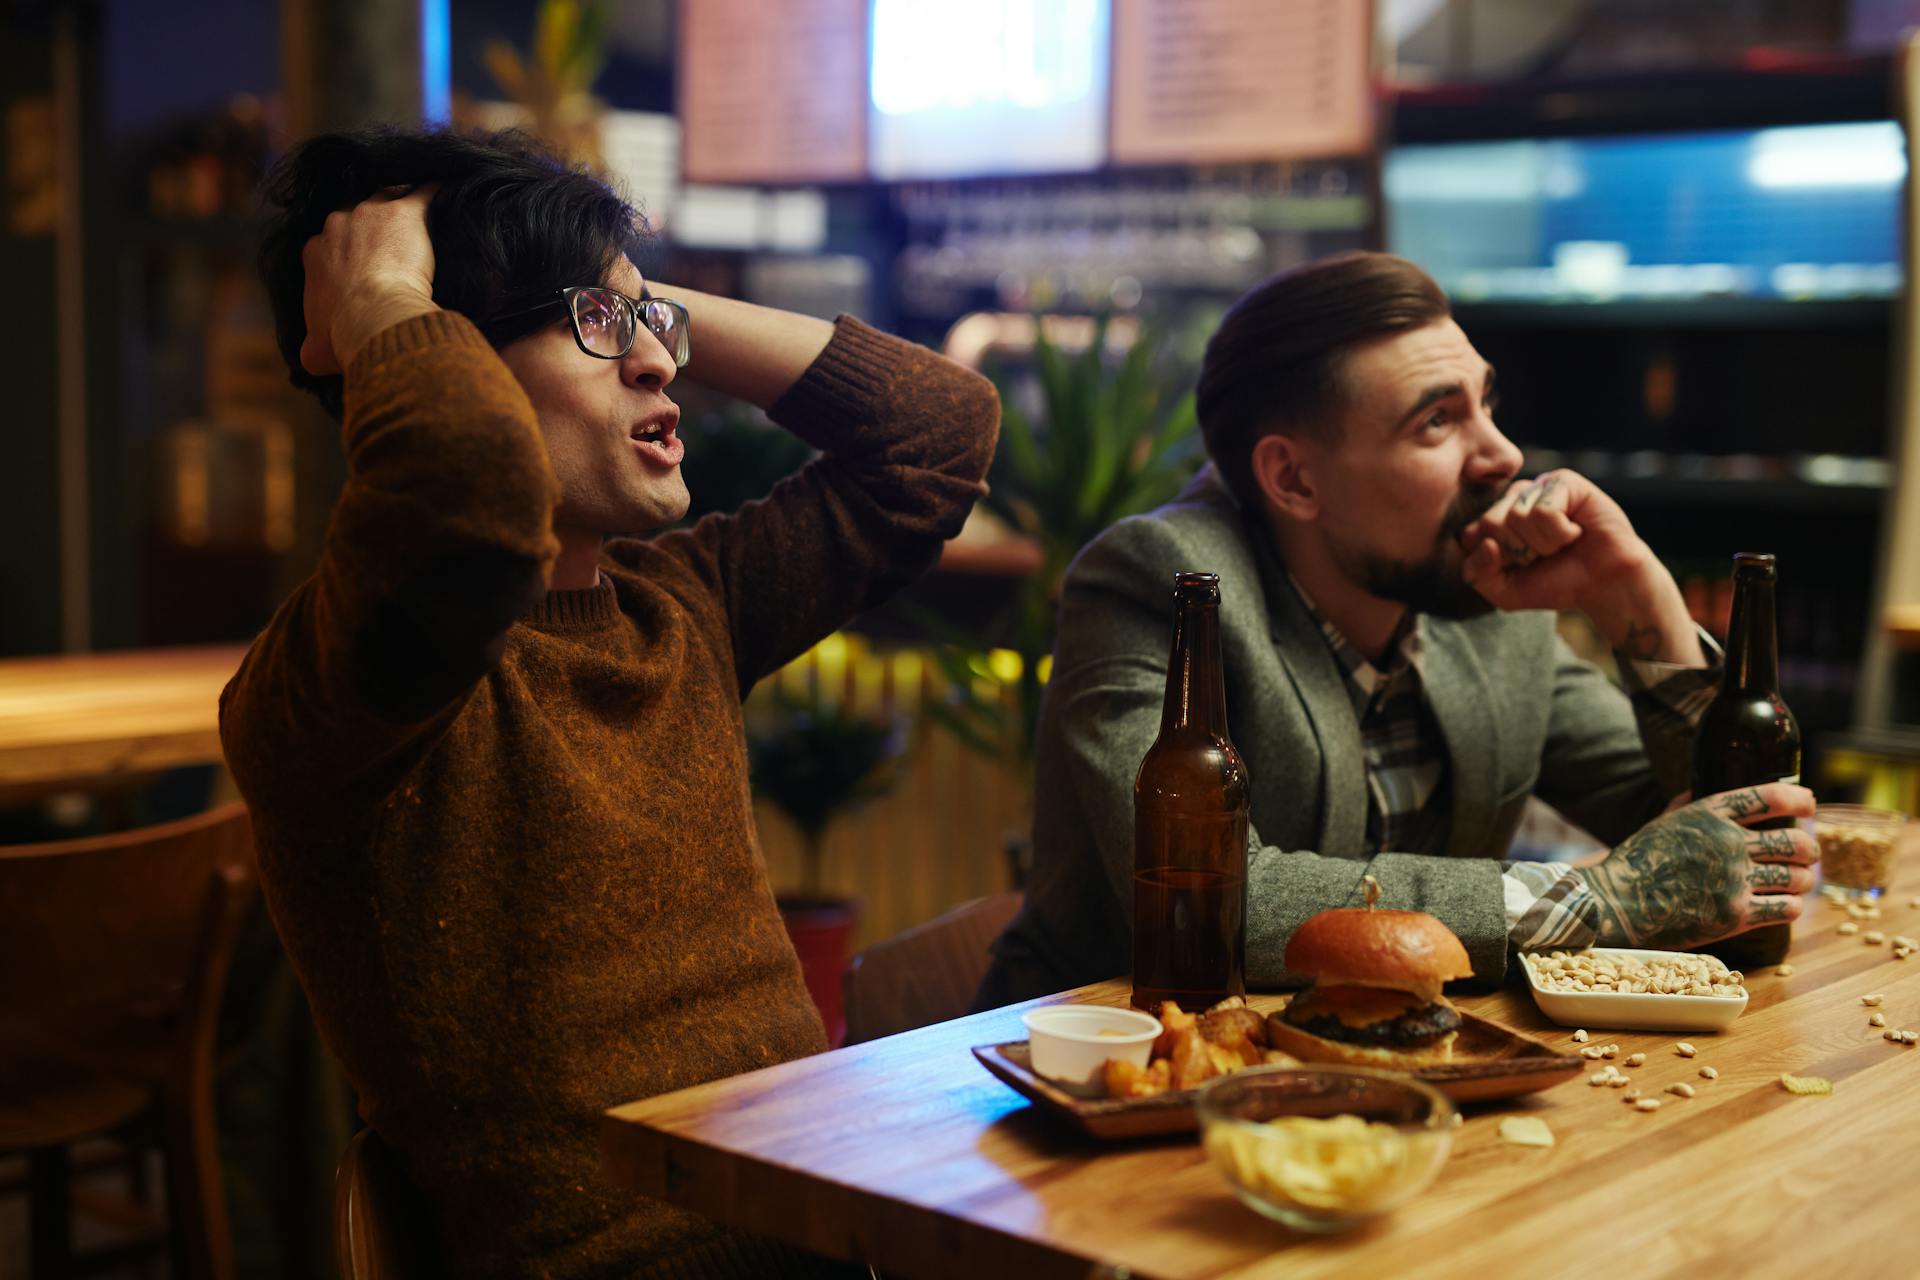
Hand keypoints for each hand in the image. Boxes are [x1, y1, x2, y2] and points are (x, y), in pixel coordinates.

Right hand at [299, 185, 438, 375]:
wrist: (374, 317)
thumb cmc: (344, 334)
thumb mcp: (317, 349)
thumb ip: (312, 348)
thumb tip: (311, 358)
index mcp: (315, 253)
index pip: (331, 244)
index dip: (347, 255)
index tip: (362, 271)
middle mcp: (337, 225)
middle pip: (356, 216)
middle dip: (370, 228)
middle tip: (390, 247)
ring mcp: (371, 213)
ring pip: (386, 198)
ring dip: (398, 206)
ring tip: (418, 219)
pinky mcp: (405, 212)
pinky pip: (424, 194)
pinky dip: (436, 193)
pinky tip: (448, 194)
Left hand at [1461, 470, 1702, 663]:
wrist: (1605, 584)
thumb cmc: (1556, 583)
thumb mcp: (1505, 591)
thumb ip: (1477, 573)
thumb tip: (1486, 543)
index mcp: (1493, 522)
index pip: (1468, 537)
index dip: (1495, 562)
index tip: (1520, 568)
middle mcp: (1511, 500)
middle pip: (1489, 524)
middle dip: (1519, 552)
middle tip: (1545, 555)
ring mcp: (1536, 487)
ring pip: (1516, 517)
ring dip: (1544, 543)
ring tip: (1562, 543)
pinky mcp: (1563, 481)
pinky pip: (1543, 511)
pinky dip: (1560, 532)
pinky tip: (1576, 531)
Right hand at [1584, 782, 1816, 949]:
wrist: (1619, 903)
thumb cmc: (1638, 861)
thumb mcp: (1661, 822)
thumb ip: (1687, 804)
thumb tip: (1698, 787)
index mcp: (1710, 815)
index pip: (1770, 797)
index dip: (1798, 799)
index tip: (1809, 803)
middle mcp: (1728, 844)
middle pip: (1794, 842)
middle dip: (1809, 848)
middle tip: (1808, 853)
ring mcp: (1734, 880)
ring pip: (1796, 877)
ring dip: (1804, 879)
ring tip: (1799, 881)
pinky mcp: (1735, 915)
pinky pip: (1786, 908)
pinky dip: (1793, 905)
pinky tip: (1787, 903)